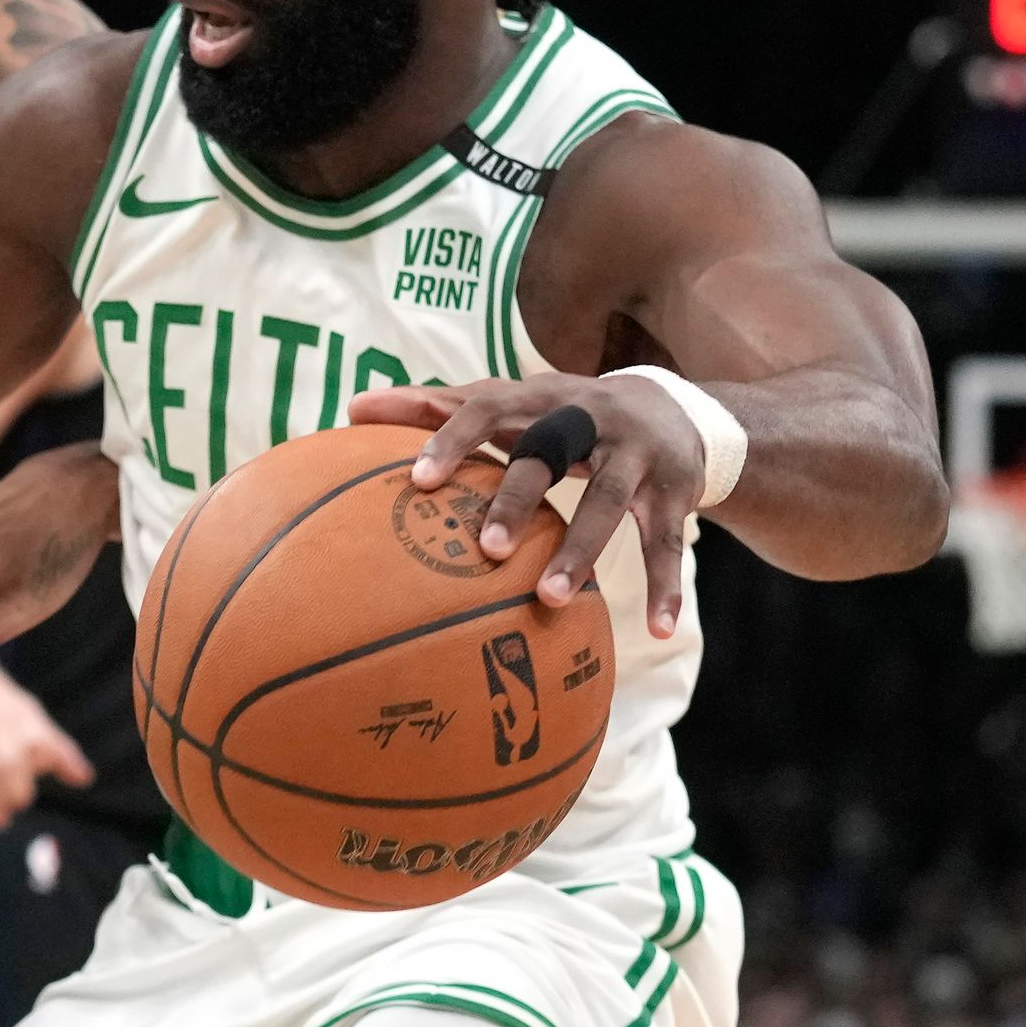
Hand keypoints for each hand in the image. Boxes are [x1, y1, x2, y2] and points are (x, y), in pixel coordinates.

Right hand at [0, 656, 96, 824]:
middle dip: (17, 790)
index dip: (52, 762)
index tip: (61, 779)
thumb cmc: (0, 704)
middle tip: (17, 807)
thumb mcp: (31, 718)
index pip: (43, 740)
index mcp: (23, 717)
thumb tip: (86, 779)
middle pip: (10, 761)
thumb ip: (58, 749)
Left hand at [350, 371, 705, 634]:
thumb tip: (351, 410)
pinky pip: (668, 541)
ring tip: (550, 599)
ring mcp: (635, 454)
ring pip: (608, 501)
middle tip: (486, 550)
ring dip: (581, 550)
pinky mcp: (674, 490)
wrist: (671, 408)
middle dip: (519, 497)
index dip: (452, 437)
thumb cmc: (562, 413)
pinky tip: (659, 630)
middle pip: (549, 449)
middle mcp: (588, 417)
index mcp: (539, 397)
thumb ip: (439, 405)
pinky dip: (665, 585)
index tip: (417, 480)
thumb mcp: (512, 404)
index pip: (488, 406)